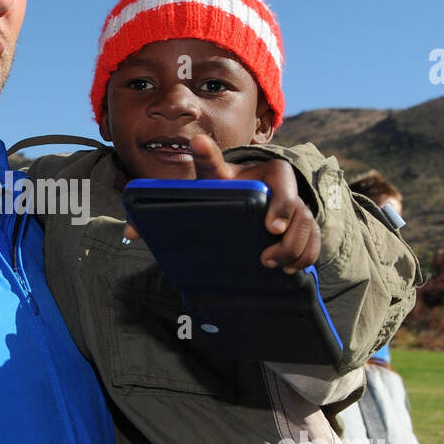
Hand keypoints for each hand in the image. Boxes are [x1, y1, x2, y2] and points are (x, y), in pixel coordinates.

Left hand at [124, 134, 321, 274]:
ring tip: (279, 268)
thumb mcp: (199, 187)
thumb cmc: (217, 186)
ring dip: (298, 249)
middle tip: (268, 256)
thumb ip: (167, 202)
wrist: (240, 186)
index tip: (271, 227)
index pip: (277, 182)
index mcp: (258, 173)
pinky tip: (293, 270)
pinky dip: (308, 254)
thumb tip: (129, 230)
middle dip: (290, 235)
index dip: (279, 205)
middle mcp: (281, 187)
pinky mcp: (301, 223)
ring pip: (308, 225)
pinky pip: (314, 238)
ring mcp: (295, 205)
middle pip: (298, 209)